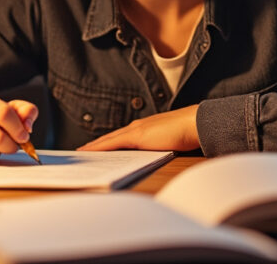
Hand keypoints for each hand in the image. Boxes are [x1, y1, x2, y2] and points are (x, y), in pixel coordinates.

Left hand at [77, 104, 200, 151]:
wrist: (195, 123)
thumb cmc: (188, 132)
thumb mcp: (170, 140)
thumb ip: (160, 145)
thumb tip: (157, 153)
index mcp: (145, 127)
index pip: (121, 137)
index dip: (108, 142)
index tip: (97, 148)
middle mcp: (137, 126)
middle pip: (111, 137)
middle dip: (96, 145)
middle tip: (81, 151)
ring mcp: (135, 130)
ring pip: (108, 140)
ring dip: (94, 146)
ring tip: (81, 153)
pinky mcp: (136, 136)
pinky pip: (112, 143)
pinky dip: (99, 148)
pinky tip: (89, 152)